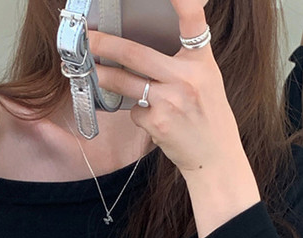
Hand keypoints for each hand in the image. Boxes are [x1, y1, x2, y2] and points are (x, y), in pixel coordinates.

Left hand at [87, 1, 250, 180]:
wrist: (214, 157)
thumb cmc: (208, 116)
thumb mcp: (207, 79)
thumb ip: (185, 59)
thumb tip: (150, 46)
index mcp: (201, 62)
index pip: (193, 22)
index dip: (182, 0)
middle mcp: (186, 77)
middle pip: (137, 54)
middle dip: (105, 45)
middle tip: (88, 39)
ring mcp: (170, 101)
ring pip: (125, 83)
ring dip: (104, 77)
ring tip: (94, 72)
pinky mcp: (157, 123)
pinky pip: (135, 110)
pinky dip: (138, 113)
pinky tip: (155, 120)